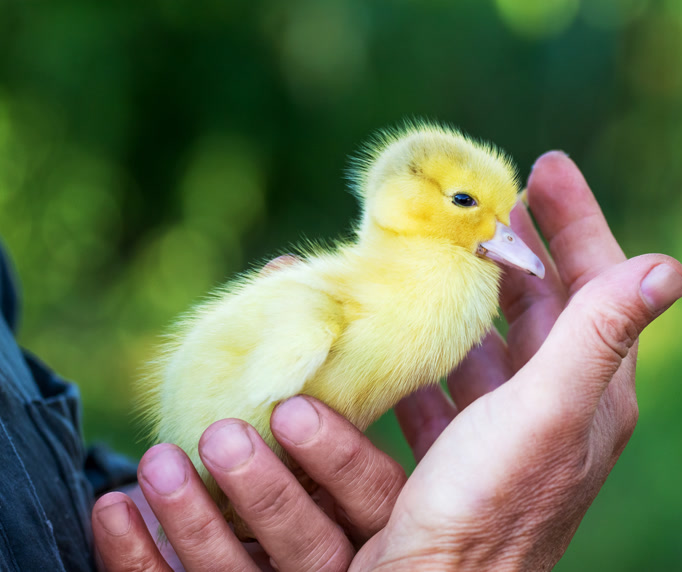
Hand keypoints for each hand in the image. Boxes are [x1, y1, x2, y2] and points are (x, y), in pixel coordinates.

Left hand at [92, 397, 405, 570]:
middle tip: (222, 437)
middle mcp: (338, 558)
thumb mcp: (342, 419)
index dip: (339, 457)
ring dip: (195, 521)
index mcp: (378, 516)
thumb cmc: (313, 444)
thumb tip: (279, 270)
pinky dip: (139, 555)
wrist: (279, 528)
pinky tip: (115, 507)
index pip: (373, 497)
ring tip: (159, 462)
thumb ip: (334, 368)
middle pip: (312, 548)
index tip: (292, 410)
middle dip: (266, 494)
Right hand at [350, 152, 681, 569]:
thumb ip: (600, 337)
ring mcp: (509, 430)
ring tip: (438, 255)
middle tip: (486, 201)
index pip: (598, 283)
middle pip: (546, 305)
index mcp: (593, 390)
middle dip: (519, 249)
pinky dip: (429, 352)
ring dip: (469, 298)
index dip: (578, 220)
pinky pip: (451, 383)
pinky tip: (400, 336)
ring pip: (494, 342)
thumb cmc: (488, 504)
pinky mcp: (463, 452)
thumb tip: (669, 267)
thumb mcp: (547, 412)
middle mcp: (558, 406)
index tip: (546, 166)